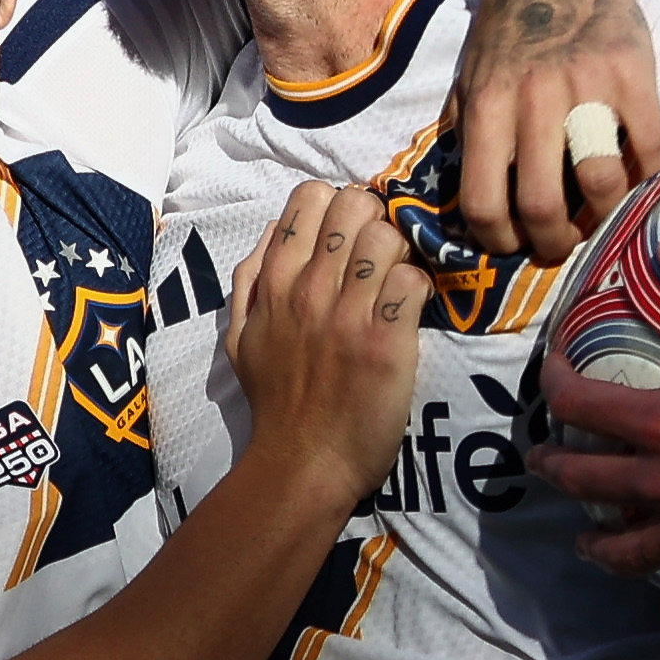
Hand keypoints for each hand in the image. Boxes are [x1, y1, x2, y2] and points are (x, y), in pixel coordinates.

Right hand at [222, 182, 424, 505]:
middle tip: (379, 256)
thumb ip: (250, 280)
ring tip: (396, 285)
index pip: (310, 197)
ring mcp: (348, 315)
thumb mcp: (240, 336)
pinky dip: (419, 290)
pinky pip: (414, 282)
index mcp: (274, 282)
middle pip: (356, 206)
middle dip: (374, 221)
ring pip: (388, 237)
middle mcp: (309, 289)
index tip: (347, 234)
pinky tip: (410, 312)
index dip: (337, 205)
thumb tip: (276, 230)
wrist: (302, 463)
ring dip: (400, 255)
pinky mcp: (387, 343)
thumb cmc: (275, 401)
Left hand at [452, 0, 659, 266]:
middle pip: (542, 203)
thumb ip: (466, 135)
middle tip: (562, 243)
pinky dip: (650, 177)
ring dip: (603, 215)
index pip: (484, 200)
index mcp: (487, 107)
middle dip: (553, 241)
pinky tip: (642, 183)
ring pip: (600, 182)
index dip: (500, 239)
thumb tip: (462, 203)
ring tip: (602, 216)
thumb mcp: (468, 80)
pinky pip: (651, 145)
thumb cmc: (507, 31)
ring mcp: (586, 86)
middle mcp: (532, 99)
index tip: (515, 245)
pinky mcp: (632, 72)